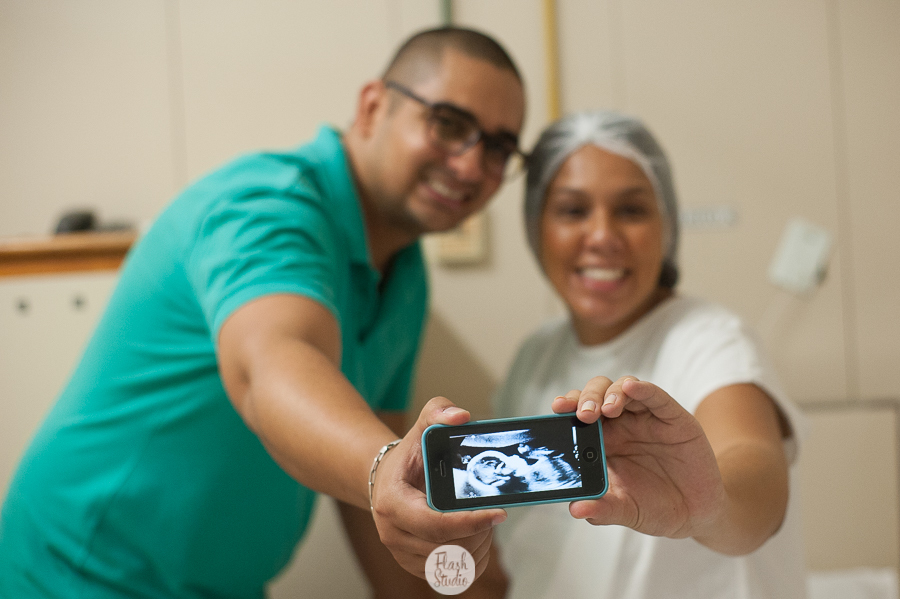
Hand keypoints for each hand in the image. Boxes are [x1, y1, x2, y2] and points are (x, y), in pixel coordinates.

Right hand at [370, 397, 507, 579]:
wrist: (386, 481)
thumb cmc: (408, 457)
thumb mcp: (421, 428)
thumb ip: (439, 413)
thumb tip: (461, 416)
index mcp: (392, 504)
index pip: (437, 524)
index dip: (472, 522)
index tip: (500, 513)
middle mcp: (393, 534)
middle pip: (449, 547)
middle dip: (480, 533)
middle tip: (493, 513)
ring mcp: (402, 554)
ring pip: (453, 564)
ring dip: (478, 546)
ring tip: (484, 523)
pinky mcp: (414, 566)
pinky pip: (451, 576)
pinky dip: (471, 561)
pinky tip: (476, 539)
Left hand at [552, 376, 725, 539]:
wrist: (696, 514)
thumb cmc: (655, 507)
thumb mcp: (627, 511)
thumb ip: (603, 509)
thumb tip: (576, 509)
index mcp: (602, 442)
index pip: (578, 414)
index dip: (567, 408)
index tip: (556, 409)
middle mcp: (621, 424)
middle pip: (596, 395)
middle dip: (585, 399)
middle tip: (581, 415)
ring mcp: (646, 418)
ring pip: (622, 389)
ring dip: (609, 394)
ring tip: (605, 409)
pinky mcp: (672, 417)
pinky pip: (655, 396)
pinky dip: (642, 389)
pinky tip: (630, 388)